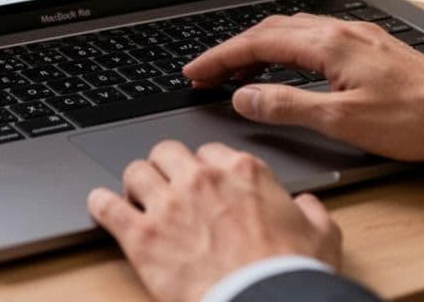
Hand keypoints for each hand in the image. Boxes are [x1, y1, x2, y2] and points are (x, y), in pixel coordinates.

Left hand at [88, 140, 340, 301]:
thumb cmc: (290, 272)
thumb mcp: (322, 236)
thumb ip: (312, 212)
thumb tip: (307, 205)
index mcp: (242, 172)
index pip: (211, 151)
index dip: (205, 167)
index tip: (204, 181)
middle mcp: (201, 179)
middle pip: (167, 152)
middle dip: (166, 167)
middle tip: (168, 186)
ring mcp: (168, 205)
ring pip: (136, 171)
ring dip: (136, 183)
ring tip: (137, 197)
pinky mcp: (142, 236)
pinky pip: (106, 206)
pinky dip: (101, 204)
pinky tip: (102, 206)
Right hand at [183, 14, 423, 163]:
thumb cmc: (415, 121)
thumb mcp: (342, 121)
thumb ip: (287, 106)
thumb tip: (245, 97)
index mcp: (329, 44)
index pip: (258, 42)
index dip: (221, 57)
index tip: (194, 71)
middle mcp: (341, 31)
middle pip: (271, 29)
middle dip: (232, 48)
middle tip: (205, 71)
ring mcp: (357, 35)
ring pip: (293, 29)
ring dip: (258, 44)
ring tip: (236, 68)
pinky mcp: (370, 46)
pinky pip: (314, 35)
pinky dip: (286, 46)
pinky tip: (288, 62)